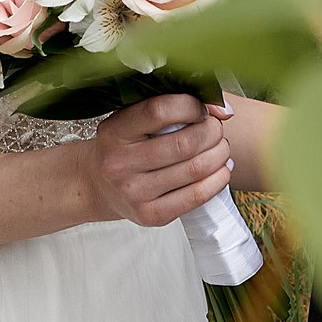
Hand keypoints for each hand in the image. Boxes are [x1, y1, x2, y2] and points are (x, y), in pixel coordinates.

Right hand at [84, 91, 232, 227]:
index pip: (159, 111)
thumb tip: (223, 110)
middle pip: (184, 144)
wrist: (98, 185)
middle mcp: (121, 163)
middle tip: (217, 128)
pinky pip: (196, 196)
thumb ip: (169, 106)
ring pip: (195, 170)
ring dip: (219, 154)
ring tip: (221, 147)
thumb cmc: (124, 145)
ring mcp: (135, 193)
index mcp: (115, 131)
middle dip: (212, 132)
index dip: (191, 106)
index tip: (203, 108)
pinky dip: (217, 180)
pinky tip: (221, 169)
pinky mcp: (151, 215)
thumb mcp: (132, 119)